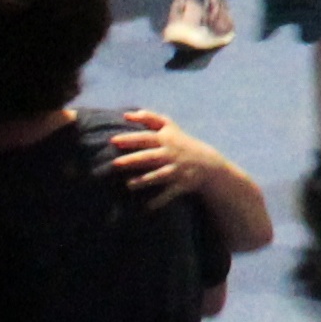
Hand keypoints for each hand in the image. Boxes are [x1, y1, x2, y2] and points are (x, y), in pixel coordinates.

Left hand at [107, 108, 228, 207]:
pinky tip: (147, 207)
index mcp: (166, 140)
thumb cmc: (181, 143)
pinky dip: (160, 201)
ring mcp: (176, 170)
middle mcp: (170, 154)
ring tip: (129, 185)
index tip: (113, 140)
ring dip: (145, 181)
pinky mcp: (182, 184)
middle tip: (115, 164)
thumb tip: (126, 114)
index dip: (130, 139)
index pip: (146, 138)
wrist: (207, 163)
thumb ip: (149, 118)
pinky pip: (170, 194)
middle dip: (133, 160)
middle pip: (150, 157)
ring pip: (159, 176)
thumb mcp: (169, 127)